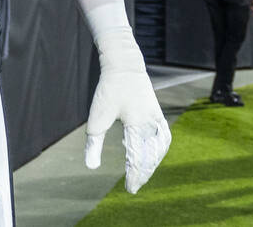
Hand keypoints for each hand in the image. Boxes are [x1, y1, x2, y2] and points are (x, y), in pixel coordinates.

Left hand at [85, 50, 170, 193]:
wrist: (124, 64)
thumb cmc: (109, 89)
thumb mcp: (97, 117)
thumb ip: (94, 143)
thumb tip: (90, 167)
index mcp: (137, 126)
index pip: (138, 159)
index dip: (135, 175)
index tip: (130, 188)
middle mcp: (151, 124)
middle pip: (150, 156)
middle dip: (143, 172)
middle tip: (134, 184)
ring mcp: (156, 118)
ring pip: (158, 148)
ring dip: (152, 162)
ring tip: (141, 171)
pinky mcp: (157, 112)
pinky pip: (162, 137)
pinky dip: (157, 148)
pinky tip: (147, 150)